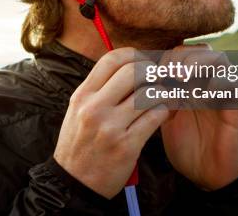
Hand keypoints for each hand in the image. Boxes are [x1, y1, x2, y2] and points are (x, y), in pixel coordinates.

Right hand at [54, 48, 168, 198]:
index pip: (111, 59)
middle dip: (151, 72)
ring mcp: (111, 127)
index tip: (142, 62)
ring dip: (161, 93)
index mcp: (82, 95)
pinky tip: (161, 114)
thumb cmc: (79, 144)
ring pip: (149, 93)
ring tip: (160, 99)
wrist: (73, 183)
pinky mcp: (127, 145)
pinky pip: (156, 116)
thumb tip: (126, 66)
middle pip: (133, 71)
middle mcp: (94, 107)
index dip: (133, 55)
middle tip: (157, 79)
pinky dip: (164, 111)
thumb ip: (98, 89)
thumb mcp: (78, 110)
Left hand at [159, 44, 237, 190]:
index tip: (152, 71)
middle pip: (202, 50)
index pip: (183, 53)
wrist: (207, 176)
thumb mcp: (164, 116)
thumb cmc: (185, 145)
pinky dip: (219, 81)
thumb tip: (136, 79)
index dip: (167, 56)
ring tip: (180, 77)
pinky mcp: (237, 108)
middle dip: (182, 56)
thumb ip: (157, 97)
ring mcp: (224, 94)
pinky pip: (235, 84)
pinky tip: (200, 93)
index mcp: (191, 84)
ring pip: (220, 60)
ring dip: (199, 63)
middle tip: (166, 71)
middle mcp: (209, 84)